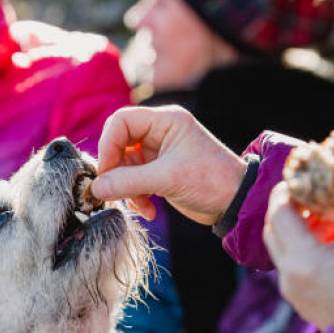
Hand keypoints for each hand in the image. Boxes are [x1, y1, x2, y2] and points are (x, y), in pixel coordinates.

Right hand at [92, 106, 246, 223]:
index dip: (108, 145)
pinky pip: (135, 181)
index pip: (121, 121)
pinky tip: (149, 211)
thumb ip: (128, 182)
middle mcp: (160, 133)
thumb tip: (96, 187)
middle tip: (113, 191)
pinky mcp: (160, 172)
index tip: (106, 171)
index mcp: (165, 121)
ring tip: (140, 205)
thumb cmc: (211, 181)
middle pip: (119, 144)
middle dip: (116, 171)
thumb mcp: (168, 179)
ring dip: (127, 189)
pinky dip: (137, 197)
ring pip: (124, 166)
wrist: (236, 203)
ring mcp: (159, 153)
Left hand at [263, 170, 333, 329]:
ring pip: (282, 249)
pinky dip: (302, 248)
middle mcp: (289, 276)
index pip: (278, 211)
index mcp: (302, 258)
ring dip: (295, 227)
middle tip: (311, 192)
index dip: (288, 188)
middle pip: (274, 230)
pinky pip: (292, 267)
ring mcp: (294, 293)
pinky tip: (330, 242)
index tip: (304, 174)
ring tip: (324, 215)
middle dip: (287, 206)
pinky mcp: (304, 303)